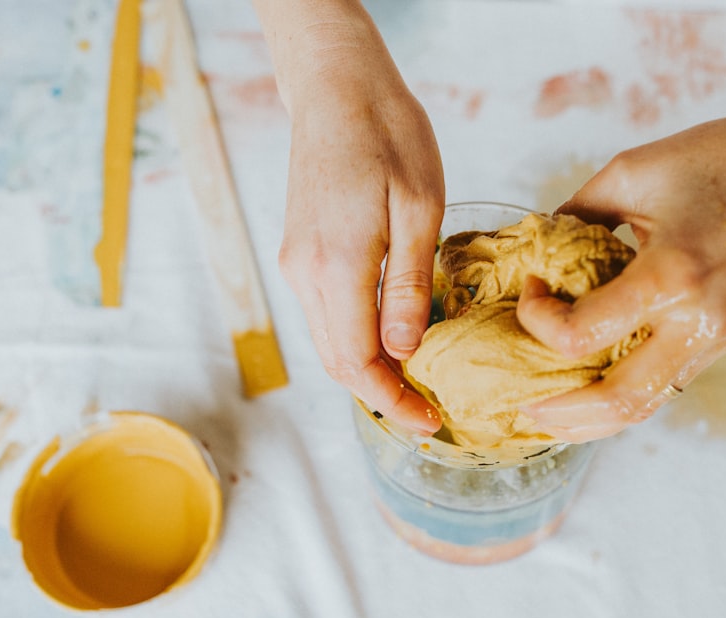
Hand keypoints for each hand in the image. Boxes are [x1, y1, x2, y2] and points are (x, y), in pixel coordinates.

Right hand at [274, 20, 444, 433]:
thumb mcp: (419, 208)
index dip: (393, 402)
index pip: (357, 362)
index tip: (429, 422)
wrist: (336, 87)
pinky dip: (354, 341)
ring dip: (367, 372)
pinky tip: (389, 340)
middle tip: (427, 413)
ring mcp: (296, 264)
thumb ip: (408, 286)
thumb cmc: (387, 135)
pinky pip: (326, 315)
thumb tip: (404, 352)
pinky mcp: (299, 252)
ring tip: (414, 384)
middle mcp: (305, 274)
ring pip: (328, 342)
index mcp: (337, 266)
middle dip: (381, 396)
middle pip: (336, 362)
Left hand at [516, 109, 725, 441]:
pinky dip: (621, 397)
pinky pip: (664, 385)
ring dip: (592, 420)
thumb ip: (575, 215)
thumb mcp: (632, 172)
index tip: (532, 288)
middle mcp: (697, 320)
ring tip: (550, 417)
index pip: (582, 334)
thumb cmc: (722, 159)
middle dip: (561, 413)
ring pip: (645, 407)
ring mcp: (716, 338)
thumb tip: (534, 248)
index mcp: (671, 274)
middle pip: (619, 401)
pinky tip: (589, 391)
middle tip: (523, 406)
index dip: (538, 319)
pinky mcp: (722, 341)